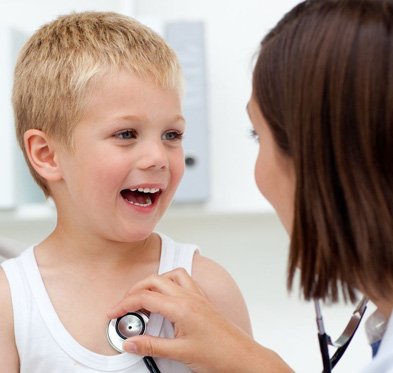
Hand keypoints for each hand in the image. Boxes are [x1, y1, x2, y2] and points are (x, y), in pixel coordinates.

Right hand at [108, 268, 292, 372]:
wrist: (241, 357)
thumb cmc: (218, 354)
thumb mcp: (179, 353)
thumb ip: (151, 346)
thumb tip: (130, 342)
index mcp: (181, 307)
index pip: (145, 297)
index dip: (124, 304)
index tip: (114, 313)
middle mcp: (189, 296)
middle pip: (154, 281)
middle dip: (135, 290)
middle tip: (124, 306)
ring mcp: (197, 296)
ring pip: (170, 276)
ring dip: (153, 283)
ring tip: (143, 297)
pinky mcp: (202, 300)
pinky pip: (184, 280)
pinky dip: (170, 282)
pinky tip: (166, 296)